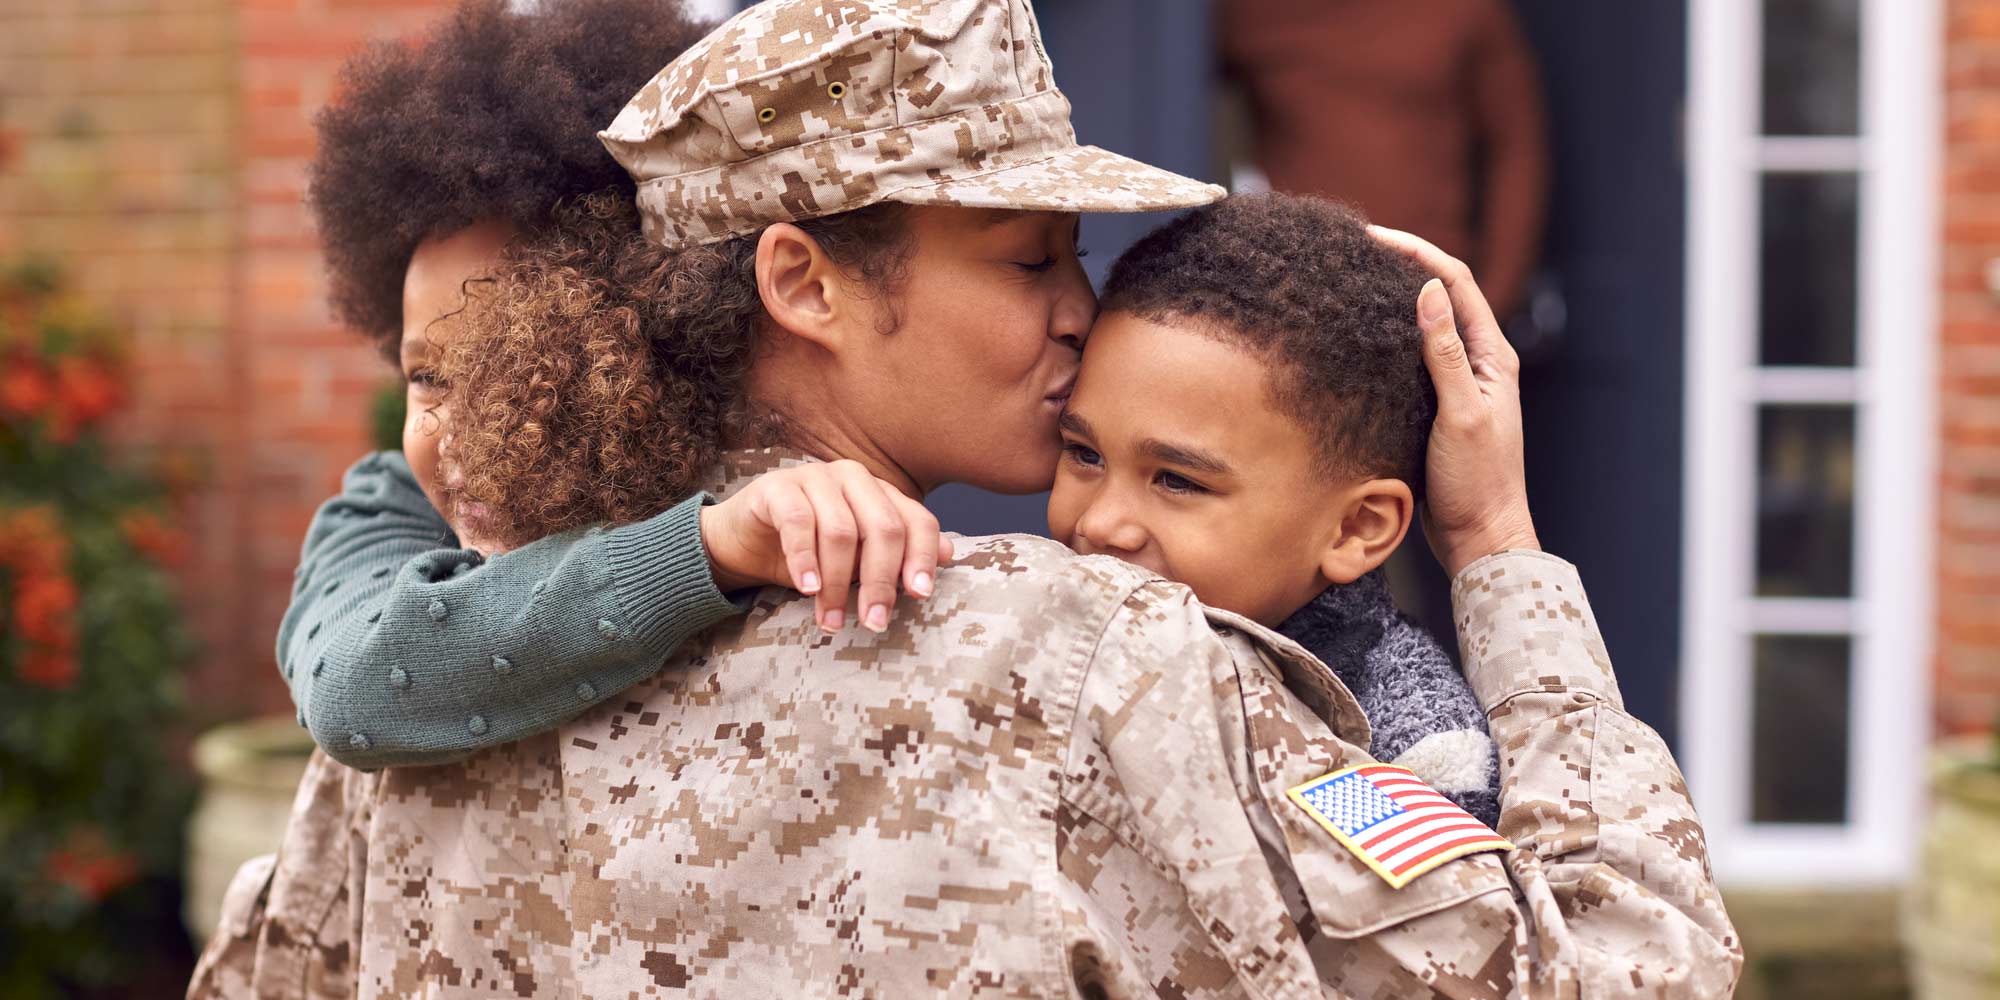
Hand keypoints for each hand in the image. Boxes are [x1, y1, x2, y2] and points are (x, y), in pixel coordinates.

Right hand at [699, 460, 954, 633]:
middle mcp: (853, 478)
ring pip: (840, 531)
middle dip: (880, 581)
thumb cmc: (810, 552)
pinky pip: (798, 523)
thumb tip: (947, 554)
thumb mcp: (857, 561)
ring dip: (837, 583)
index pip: (916, 520)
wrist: (745, 541)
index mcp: (880, 492)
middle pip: (882, 528)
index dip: (922, 557)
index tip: (920, 596)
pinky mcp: (777, 488)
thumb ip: (896, 556)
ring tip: (832, 621)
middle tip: (874, 623)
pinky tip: (808, 590)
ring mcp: (814, 477)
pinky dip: (805, 560)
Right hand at [1370, 226, 1539, 577]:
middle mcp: (1478, 362)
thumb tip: (1429, 291)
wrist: (1480, 534)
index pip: (1456, 283)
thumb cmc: (1477, 481)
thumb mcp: (1461, 415)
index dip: (1418, 253)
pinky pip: (1412, 358)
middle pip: (1440, 295)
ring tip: (1351, 282)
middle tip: (1354, 250)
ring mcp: (1458, 382)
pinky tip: (1358, 337)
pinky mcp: (1438, 404)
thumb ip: (1446, 355)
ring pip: (1424, 325)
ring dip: (1392, 300)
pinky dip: (1387, 337)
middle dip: (1402, 266)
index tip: (1374, 237)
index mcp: (1493, 356)